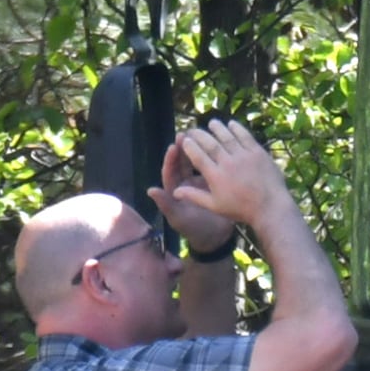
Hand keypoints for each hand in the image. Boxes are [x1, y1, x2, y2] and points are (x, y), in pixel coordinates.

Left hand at [153, 139, 238, 253]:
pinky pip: (210, 168)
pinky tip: (219, 148)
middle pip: (182, 163)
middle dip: (183, 148)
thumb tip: (150, 190)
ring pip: (196, 163)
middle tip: (186, 133)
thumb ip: (165, 204)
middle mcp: (185, 184)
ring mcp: (199, 183)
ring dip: (197, 150)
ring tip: (202, 135)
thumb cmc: (194, 230)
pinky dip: (212, 158)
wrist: (216, 238)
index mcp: (174, 190)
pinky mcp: (212, 184)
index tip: (174, 146)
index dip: (171, 158)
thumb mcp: (178, 218)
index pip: (170, 170)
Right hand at [159, 118, 291, 240]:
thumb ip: (194, 196)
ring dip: (217, 128)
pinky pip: (245, 136)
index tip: (184, 140)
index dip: (189, 146)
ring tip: (212, 123)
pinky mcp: (258, 153)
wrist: (271, 208)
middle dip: (199, 134)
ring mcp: (244, 157)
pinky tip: (231, 124)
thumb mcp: (215, 206)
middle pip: (209, 143)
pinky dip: (237, 129)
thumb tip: (174, 191)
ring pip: (227, 136)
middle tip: (194, 130)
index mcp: (215, 176)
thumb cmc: (241, 210)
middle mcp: (228, 163)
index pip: (197, 156)